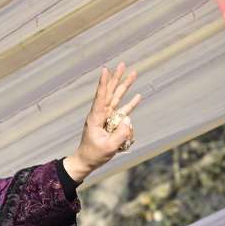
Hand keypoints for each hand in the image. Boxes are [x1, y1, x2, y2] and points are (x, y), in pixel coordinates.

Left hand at [64, 63, 141, 184]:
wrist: (86, 161)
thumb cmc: (94, 155)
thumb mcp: (108, 147)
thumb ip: (120, 134)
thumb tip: (129, 120)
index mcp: (96, 118)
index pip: (101, 97)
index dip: (104, 83)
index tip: (105, 69)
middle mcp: (100, 114)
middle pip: (110, 92)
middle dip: (117, 78)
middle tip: (123, 64)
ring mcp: (106, 117)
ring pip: (117, 98)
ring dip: (125, 86)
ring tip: (133, 74)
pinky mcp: (111, 123)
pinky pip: (122, 111)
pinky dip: (130, 104)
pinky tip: (137, 96)